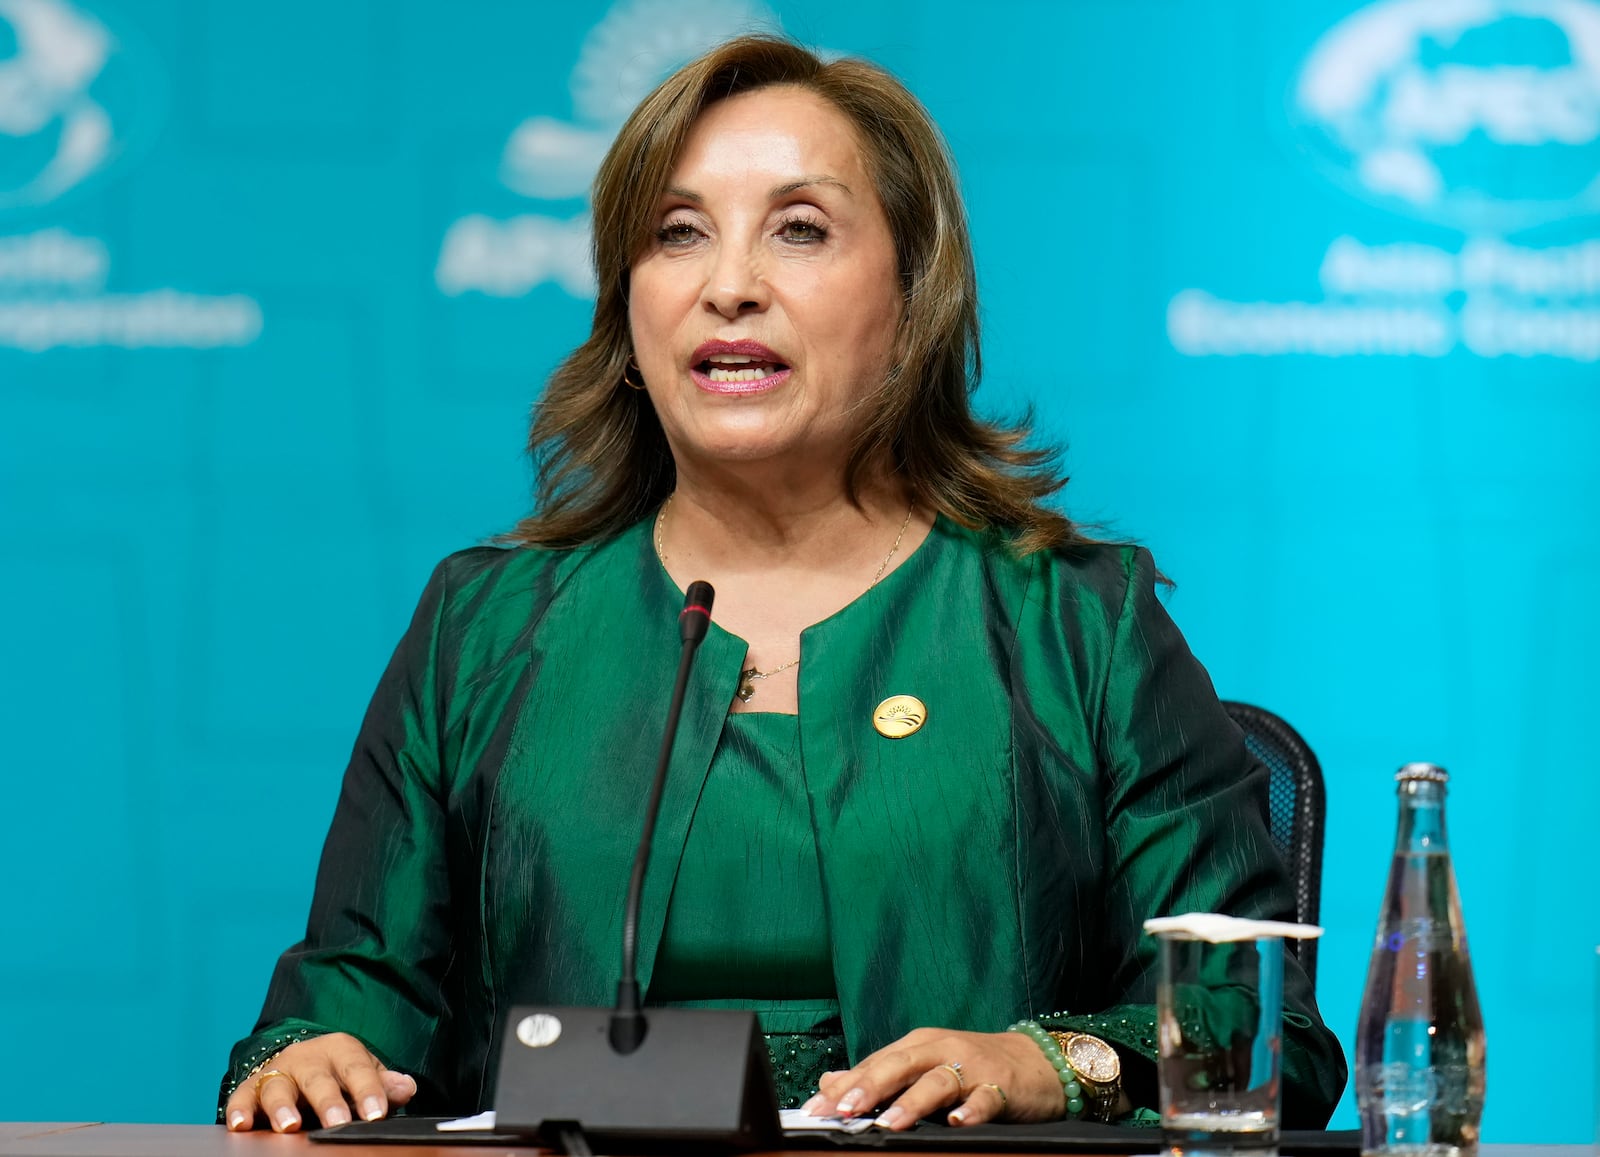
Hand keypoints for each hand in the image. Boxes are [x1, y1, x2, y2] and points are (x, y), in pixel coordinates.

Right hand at [223, 1033, 417, 1132]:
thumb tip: (406, 1088)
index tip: (376, 1114)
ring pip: (277, 1086)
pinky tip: (241, 1125)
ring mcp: (277, 1072)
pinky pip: (241, 1096)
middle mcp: (306, 1058)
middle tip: (337, 1122)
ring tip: (289, 1126)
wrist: (299, 1061)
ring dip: (282, 1106)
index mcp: (340, 1050)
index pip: (357, 1068)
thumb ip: (383, 1084)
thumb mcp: (363, 1073)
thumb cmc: (338, 1073)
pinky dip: (239, 1109)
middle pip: (317, 1078)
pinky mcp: (249, 1088)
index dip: (368, 1091)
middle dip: (328, 1101)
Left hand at [800, 1027, 1062, 1129]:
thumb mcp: (924, 1063)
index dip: (843, 1087)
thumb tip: (830, 1081)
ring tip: (889, 1124)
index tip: (814, 1109)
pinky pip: (984, 1098)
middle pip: (899, 1065)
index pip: (873, 1064)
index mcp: (917, 1046)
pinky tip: (957, 1123)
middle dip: (869, 1087)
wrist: (1036, 1061)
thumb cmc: (972, 1065)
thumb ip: (879, 1073)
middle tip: (844, 1110)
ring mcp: (971, 1066)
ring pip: (937, 1081)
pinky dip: (971, 1110)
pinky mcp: (1001, 1085)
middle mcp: (940, 1050)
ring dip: (912, 1103)